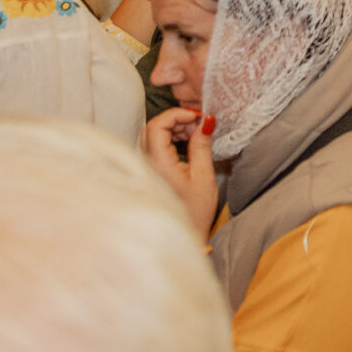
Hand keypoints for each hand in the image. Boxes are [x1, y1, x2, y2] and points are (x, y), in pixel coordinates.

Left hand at [141, 108, 218, 238]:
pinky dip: (171, 139)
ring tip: (196, 135)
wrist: (183, 237)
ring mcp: (146, 168)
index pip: (157, 125)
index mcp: (158, 164)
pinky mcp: (150, 172)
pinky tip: (187, 145)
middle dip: (176, 119)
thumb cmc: (195, 213)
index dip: (177, 114)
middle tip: (199, 124)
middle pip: (152, 127)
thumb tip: (206, 120)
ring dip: (173, 129)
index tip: (197, 116)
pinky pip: (155, 146)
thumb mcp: (204, 177)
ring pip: (152, 136)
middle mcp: (146, 164)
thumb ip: (202, 146)